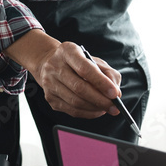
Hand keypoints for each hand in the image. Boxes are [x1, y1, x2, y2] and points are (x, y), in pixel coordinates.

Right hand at [5, 31, 121, 117]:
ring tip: (107, 108)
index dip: (101, 82)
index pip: (85, 68)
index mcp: (68, 51)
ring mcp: (50, 83)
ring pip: (75, 102)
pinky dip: (88, 113)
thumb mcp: (94, 60)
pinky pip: (72, 111)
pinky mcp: (50, 98)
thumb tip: (116, 93)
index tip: (115, 93)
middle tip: (114, 107)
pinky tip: (97, 110)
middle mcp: (55, 66)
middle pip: (79, 88)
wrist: (51, 64)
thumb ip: (108, 74)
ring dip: (95, 108)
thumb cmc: (77, 62)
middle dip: (100, 100)